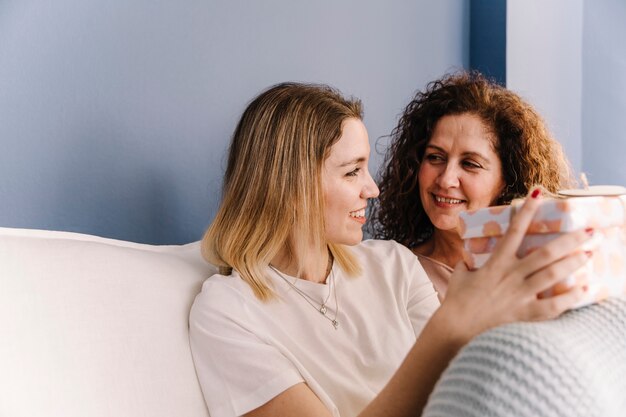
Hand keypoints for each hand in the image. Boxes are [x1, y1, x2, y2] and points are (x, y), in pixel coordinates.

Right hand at [440, 188, 593, 344]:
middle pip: (545, 253)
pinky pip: (553, 306)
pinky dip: (570, 298)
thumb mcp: (459, 276)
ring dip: (573, 262)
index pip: (514, 231)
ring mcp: (520, 295)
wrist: (456, 328)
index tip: (539, 193)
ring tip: (589, 253)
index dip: (527, 211)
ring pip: (553, 274)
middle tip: (589, 232)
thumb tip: (467, 259)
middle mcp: (511, 275)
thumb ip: (467, 264)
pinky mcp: (524, 314)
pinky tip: (584, 290)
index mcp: (496, 263)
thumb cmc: (456, 302)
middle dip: (569, 240)